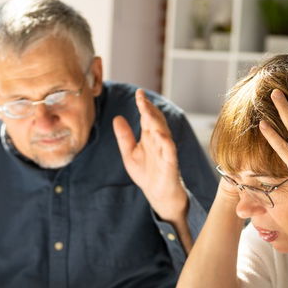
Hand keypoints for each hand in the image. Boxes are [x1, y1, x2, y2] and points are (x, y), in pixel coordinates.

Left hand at [113, 89, 186, 221]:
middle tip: (142, 97)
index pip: (146, 117)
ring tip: (147, 111)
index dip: (143, 105)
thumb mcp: (130, 153)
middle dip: (149, 109)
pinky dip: (166, 142)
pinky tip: (160, 135)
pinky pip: (169, 151)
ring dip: (156, 121)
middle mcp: (158, 141)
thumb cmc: (147, 173)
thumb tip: (117, 118)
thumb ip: (124, 137)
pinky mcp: (170, 163)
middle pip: (155, 121)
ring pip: (163, 132)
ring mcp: (165, 151)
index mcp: (149, 137)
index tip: (138, 92)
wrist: (158, 195)